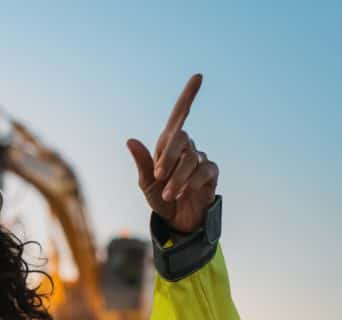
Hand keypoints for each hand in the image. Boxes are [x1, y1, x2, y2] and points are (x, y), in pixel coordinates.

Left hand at [127, 73, 219, 233]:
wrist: (177, 221)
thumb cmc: (160, 199)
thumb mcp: (146, 184)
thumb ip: (142, 163)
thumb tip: (130, 140)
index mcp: (168, 146)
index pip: (180, 115)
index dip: (189, 96)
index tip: (198, 76)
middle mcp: (187, 148)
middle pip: (180, 137)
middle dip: (167, 157)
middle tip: (158, 176)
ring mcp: (200, 160)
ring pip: (190, 159)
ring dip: (176, 179)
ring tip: (168, 194)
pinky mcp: (211, 174)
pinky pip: (204, 171)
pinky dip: (191, 183)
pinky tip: (184, 194)